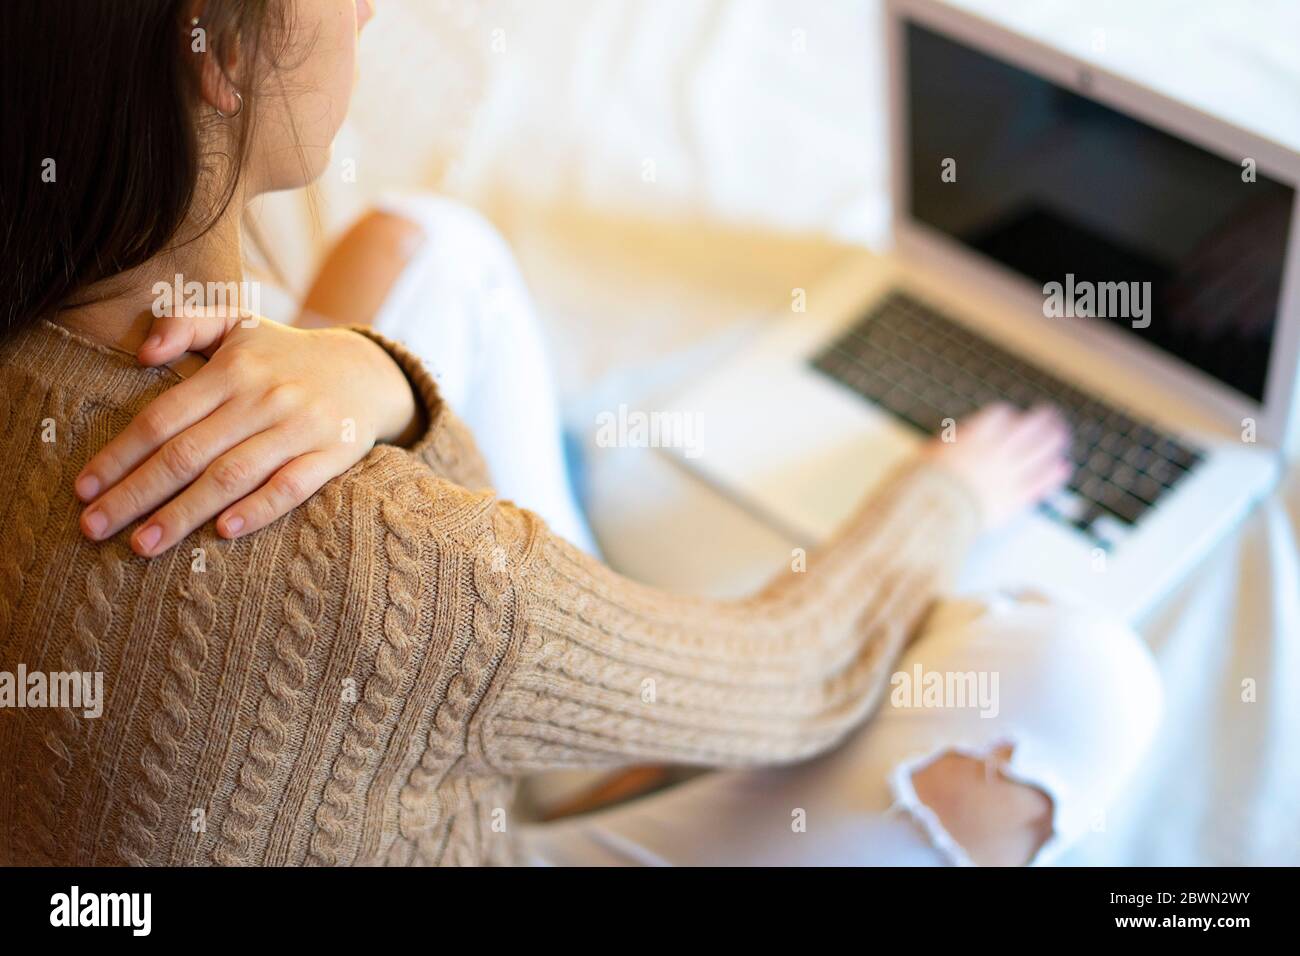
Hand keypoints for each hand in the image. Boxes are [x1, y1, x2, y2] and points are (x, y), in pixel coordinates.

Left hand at [74, 313, 419, 555]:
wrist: (367, 372)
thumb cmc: (284, 355)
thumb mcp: (237, 323)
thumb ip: (186, 323)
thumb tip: (143, 355)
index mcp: (232, 369)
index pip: (163, 417)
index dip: (120, 455)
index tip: (83, 489)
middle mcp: (263, 398)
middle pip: (188, 453)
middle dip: (136, 494)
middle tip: (95, 528)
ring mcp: (299, 428)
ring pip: (231, 476)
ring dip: (183, 514)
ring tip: (142, 545)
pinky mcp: (332, 455)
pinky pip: (291, 486)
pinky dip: (258, 509)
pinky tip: (223, 532)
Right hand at [921, 403, 1071, 530]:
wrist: (931, 515)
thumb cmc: (922, 486)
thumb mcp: (928, 456)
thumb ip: (949, 444)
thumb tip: (958, 436)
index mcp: (974, 438)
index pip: (999, 416)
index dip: (1006, 415)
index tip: (1010, 417)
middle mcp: (996, 452)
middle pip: (1027, 429)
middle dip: (1040, 420)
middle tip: (1050, 414)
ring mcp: (1008, 475)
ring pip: (1039, 452)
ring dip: (1053, 441)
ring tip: (1063, 435)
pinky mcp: (1013, 499)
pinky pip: (1039, 483)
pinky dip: (1052, 475)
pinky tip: (1063, 468)